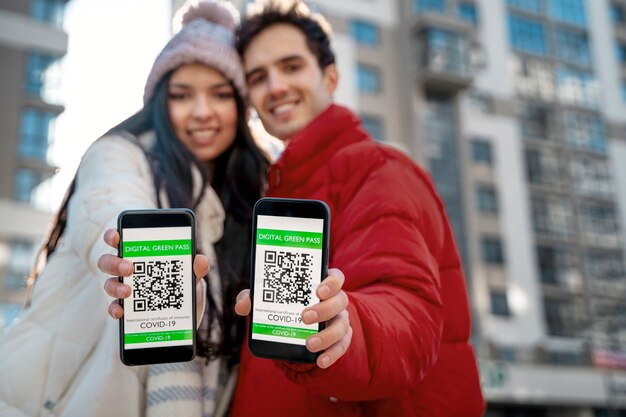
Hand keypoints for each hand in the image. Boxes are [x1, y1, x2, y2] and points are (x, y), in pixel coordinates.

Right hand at [98, 228, 208, 318]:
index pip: (121, 240)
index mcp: (142, 256)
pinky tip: (121, 311)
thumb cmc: (184, 292)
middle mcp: (128, 271)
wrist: (184, 321)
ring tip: (128, 291)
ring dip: (115, 286)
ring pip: (108, 283)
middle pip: (109, 261)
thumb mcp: (192, 279)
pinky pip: (114, 307)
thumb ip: (196, 269)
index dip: (114, 236)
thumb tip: (201, 260)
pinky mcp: (126, 310)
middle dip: (115, 262)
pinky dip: (115, 309)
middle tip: (128, 267)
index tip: (116, 236)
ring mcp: (125, 290)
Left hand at [235, 268, 351, 368]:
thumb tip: (243, 304)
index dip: (331, 282)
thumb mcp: (267, 300)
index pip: (335, 277)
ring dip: (327, 335)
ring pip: (342, 325)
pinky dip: (332, 354)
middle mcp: (334, 301)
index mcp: (321, 284)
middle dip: (324, 309)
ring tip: (309, 344)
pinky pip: (342, 346)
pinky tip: (320, 361)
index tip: (318, 290)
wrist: (293, 330)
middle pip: (340, 300)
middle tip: (304, 317)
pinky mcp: (340, 339)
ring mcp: (339, 320)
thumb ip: (254, 297)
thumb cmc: (283, 306)